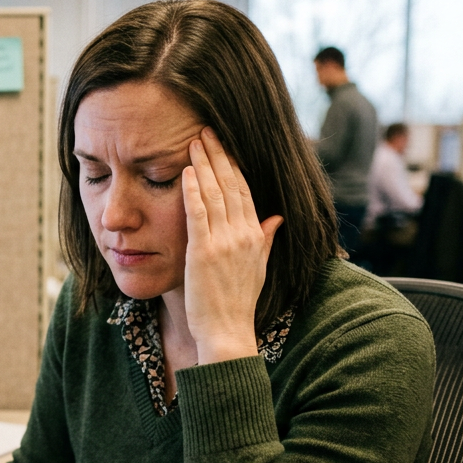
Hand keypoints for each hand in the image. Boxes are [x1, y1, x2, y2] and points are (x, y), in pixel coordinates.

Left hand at [181, 127, 283, 363]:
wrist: (227, 331)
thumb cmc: (238, 303)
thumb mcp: (259, 267)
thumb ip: (267, 239)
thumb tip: (277, 217)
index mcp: (256, 236)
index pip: (245, 191)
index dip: (233, 165)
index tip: (223, 145)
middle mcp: (243, 235)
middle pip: (230, 185)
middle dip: (218, 155)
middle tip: (206, 130)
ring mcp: (224, 242)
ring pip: (214, 194)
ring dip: (203, 165)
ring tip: (193, 141)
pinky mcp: (203, 252)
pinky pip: (198, 214)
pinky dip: (192, 191)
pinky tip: (185, 171)